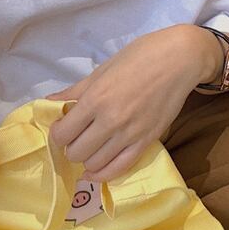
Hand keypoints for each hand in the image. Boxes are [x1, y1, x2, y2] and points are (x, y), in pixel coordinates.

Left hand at [42, 25, 212, 181]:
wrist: (179, 59)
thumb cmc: (140, 56)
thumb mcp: (103, 69)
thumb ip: (76, 90)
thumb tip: (49, 101)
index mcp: (96, 99)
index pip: (63, 133)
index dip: (57, 133)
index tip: (62, 127)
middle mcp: (110, 121)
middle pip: (76, 152)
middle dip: (71, 147)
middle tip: (76, 137)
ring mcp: (130, 134)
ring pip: (95, 164)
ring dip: (88, 158)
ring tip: (90, 147)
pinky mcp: (147, 142)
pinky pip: (120, 169)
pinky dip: (104, 173)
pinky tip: (97, 169)